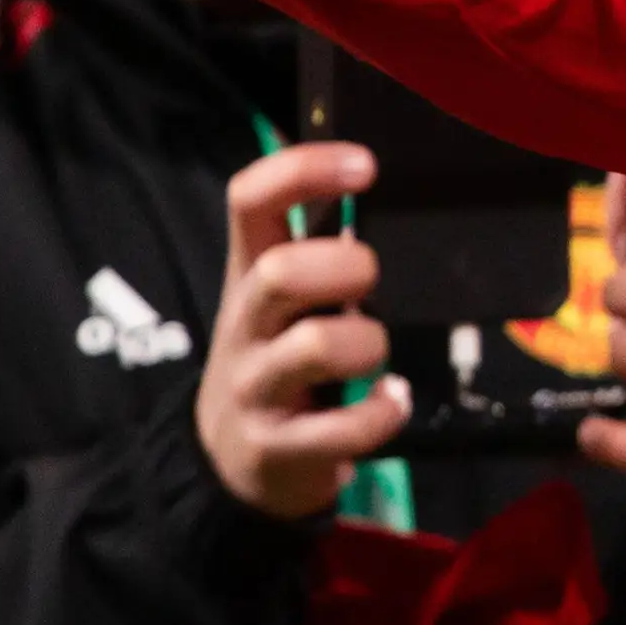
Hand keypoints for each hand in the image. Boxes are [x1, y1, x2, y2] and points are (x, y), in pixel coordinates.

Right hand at [199, 142, 407, 520]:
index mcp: (249, 272)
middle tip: (369, 283)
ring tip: (377, 354)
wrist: (232, 458)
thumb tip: (378, 197)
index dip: (303, 170)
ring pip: (314, 347)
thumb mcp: (282, 299)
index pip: (251, 200)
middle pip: (280, 273)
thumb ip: (318, 251)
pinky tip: (393, 400)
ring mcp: (255, 387)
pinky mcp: (276, 447)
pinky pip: (342, 428)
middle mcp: (245, 324)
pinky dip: (383, 413)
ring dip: (368, 344)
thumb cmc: (277, 354)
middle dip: (344, 267)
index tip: (365, 166)